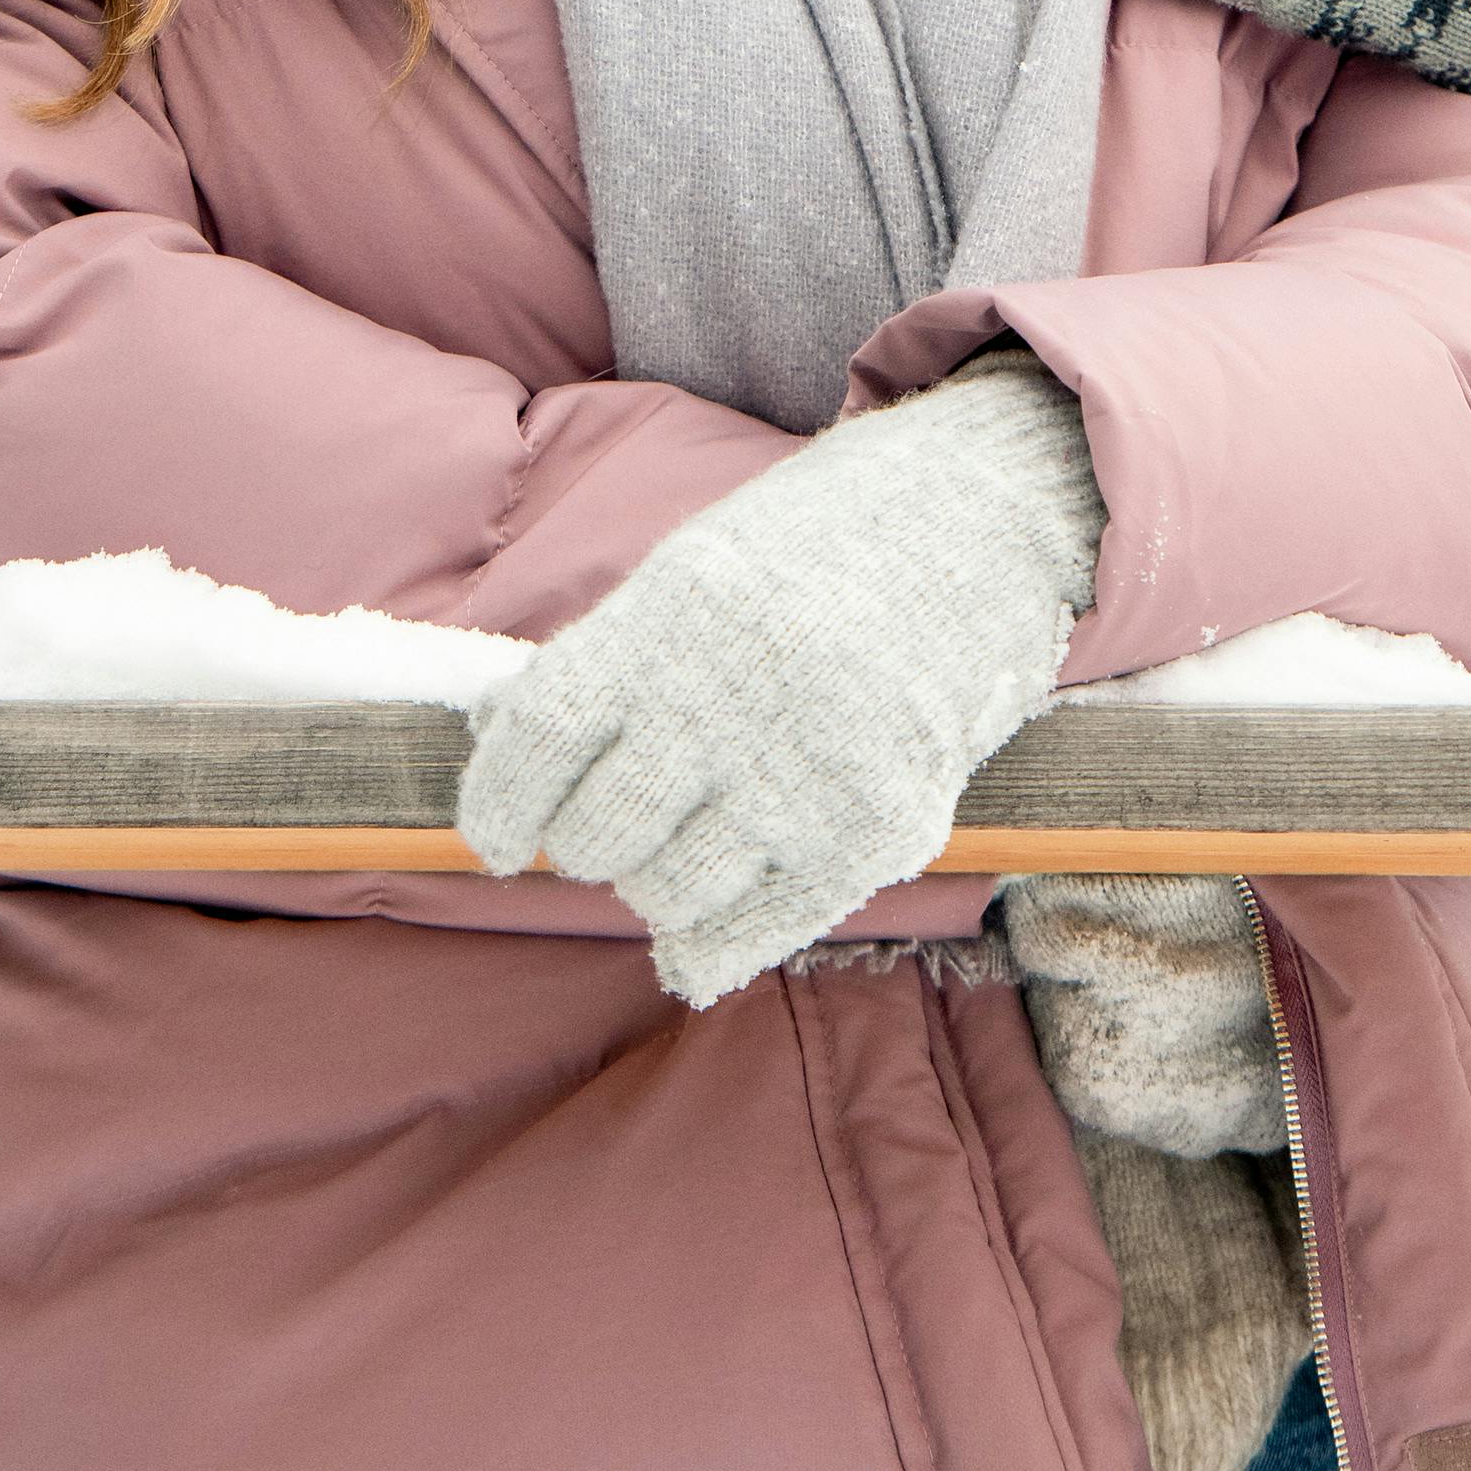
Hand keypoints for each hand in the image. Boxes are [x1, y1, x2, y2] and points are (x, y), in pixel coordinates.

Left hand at [454, 354, 1100, 1006]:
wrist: (976, 527)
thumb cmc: (814, 553)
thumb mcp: (694, 573)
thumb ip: (607, 664)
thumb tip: (494, 742)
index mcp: (677, 612)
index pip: (541, 736)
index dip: (496, 804)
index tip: (494, 835)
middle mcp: (737, 697)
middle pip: (596, 835)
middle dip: (585, 842)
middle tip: (612, 820)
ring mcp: (811, 775)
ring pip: (663, 895)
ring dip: (654, 882)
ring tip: (688, 838)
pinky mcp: (875, 835)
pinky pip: (741, 939)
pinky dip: (704, 943)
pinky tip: (708, 911)